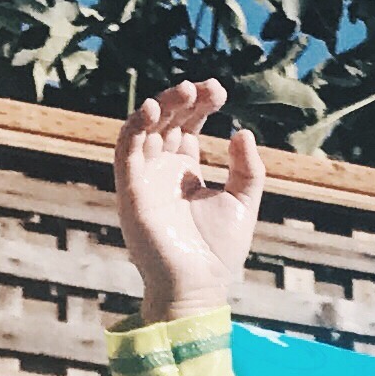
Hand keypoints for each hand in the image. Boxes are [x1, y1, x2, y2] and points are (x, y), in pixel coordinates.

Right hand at [115, 80, 263, 319]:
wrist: (198, 287)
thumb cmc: (218, 251)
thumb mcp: (242, 202)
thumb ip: (248, 169)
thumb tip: (242, 132)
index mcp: (185, 170)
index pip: (187, 124)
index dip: (200, 104)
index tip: (219, 92)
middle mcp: (162, 169)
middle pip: (166, 119)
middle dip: (184, 99)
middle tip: (206, 88)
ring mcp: (145, 178)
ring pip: (145, 127)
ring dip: (161, 105)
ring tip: (185, 91)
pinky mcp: (131, 190)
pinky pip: (126, 150)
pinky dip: (135, 125)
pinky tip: (152, 107)